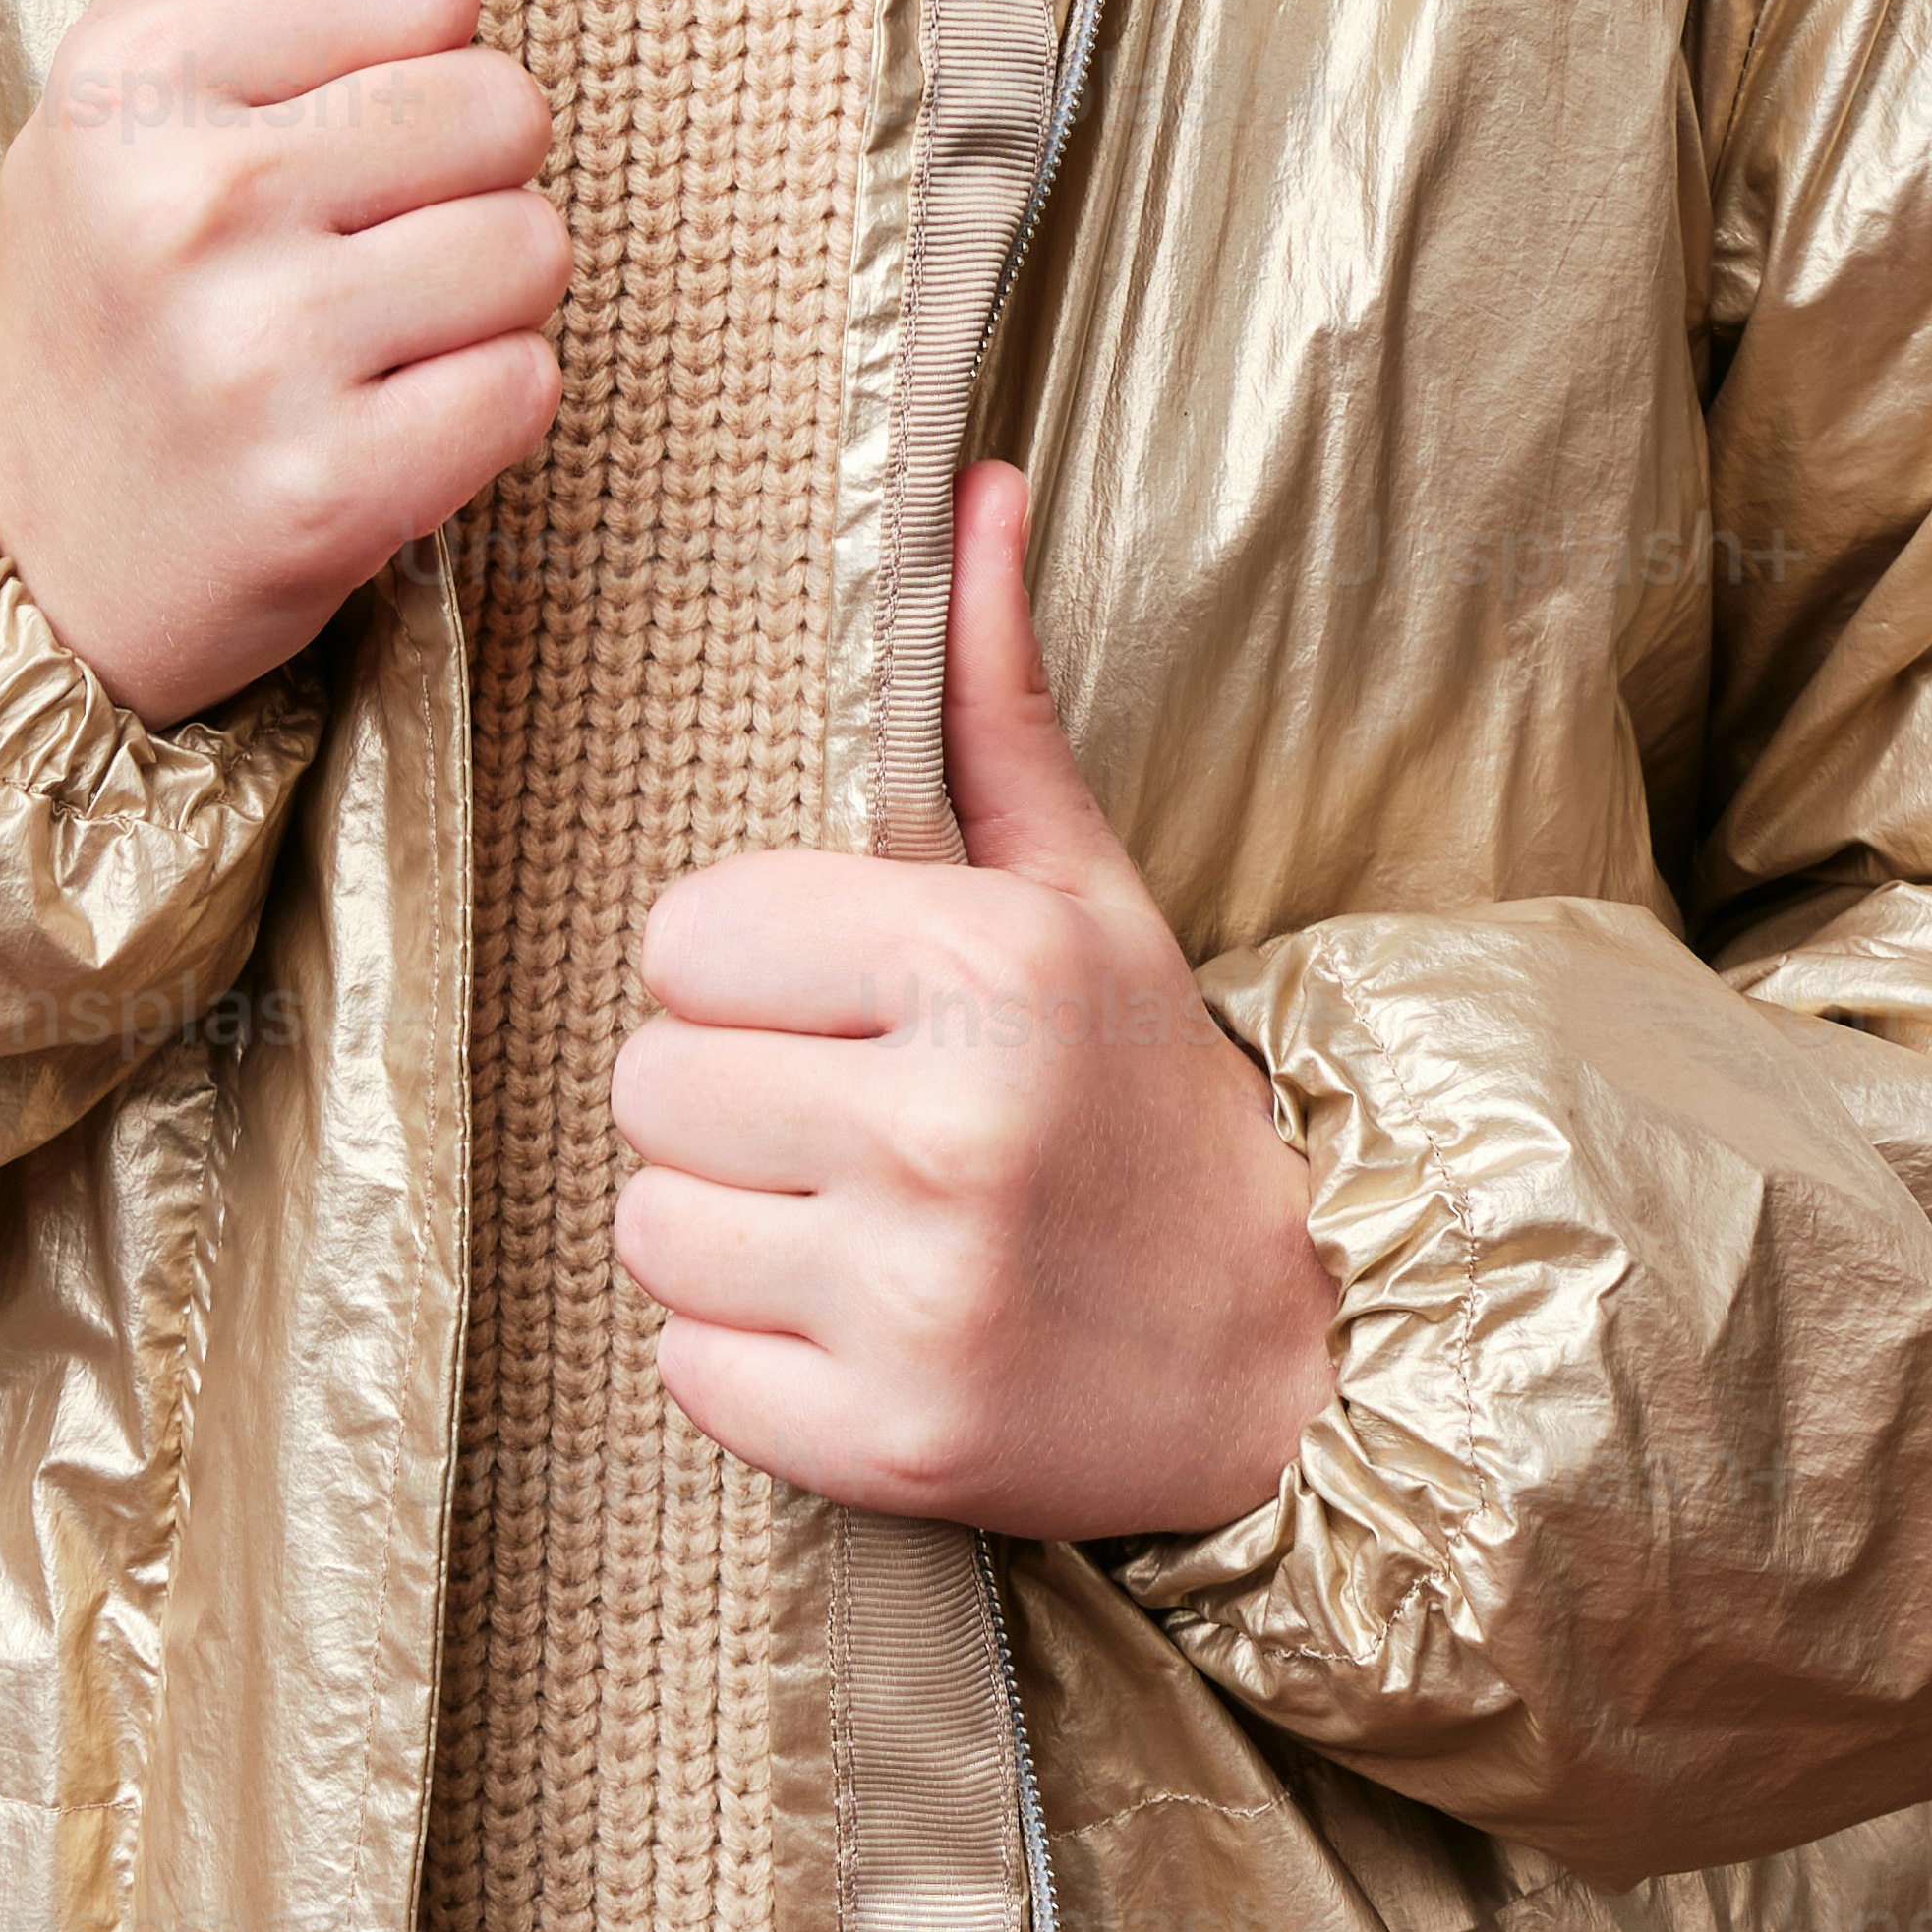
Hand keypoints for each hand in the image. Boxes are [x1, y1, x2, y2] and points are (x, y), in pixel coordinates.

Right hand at [0, 0, 569, 735]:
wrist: (28, 560)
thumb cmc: (95, 300)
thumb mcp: (93, 104)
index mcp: (136, 83)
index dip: (423, 49)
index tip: (351, 113)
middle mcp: (190, 203)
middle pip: (504, 104)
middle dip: (473, 171)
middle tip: (380, 233)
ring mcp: (258, 354)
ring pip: (535, 246)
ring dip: (490, 295)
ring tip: (388, 327)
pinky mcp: (328, 493)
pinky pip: (529, 385)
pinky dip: (487, 405)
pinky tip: (397, 415)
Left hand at [609, 464, 1338, 1540]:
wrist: (1284, 1346)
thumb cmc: (1143, 1088)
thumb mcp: (1080, 884)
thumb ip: (992, 697)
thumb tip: (972, 484)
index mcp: (983, 967)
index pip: (685, 934)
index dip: (739, 962)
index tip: (827, 994)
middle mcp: (946, 1130)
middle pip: (647, 1078)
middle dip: (722, 1088)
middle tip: (834, 1107)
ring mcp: (915, 1300)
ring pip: (647, 1222)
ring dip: (719, 1220)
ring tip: (841, 1210)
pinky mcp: (886, 1447)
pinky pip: (682, 1369)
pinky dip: (741, 1352)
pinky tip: (848, 1313)